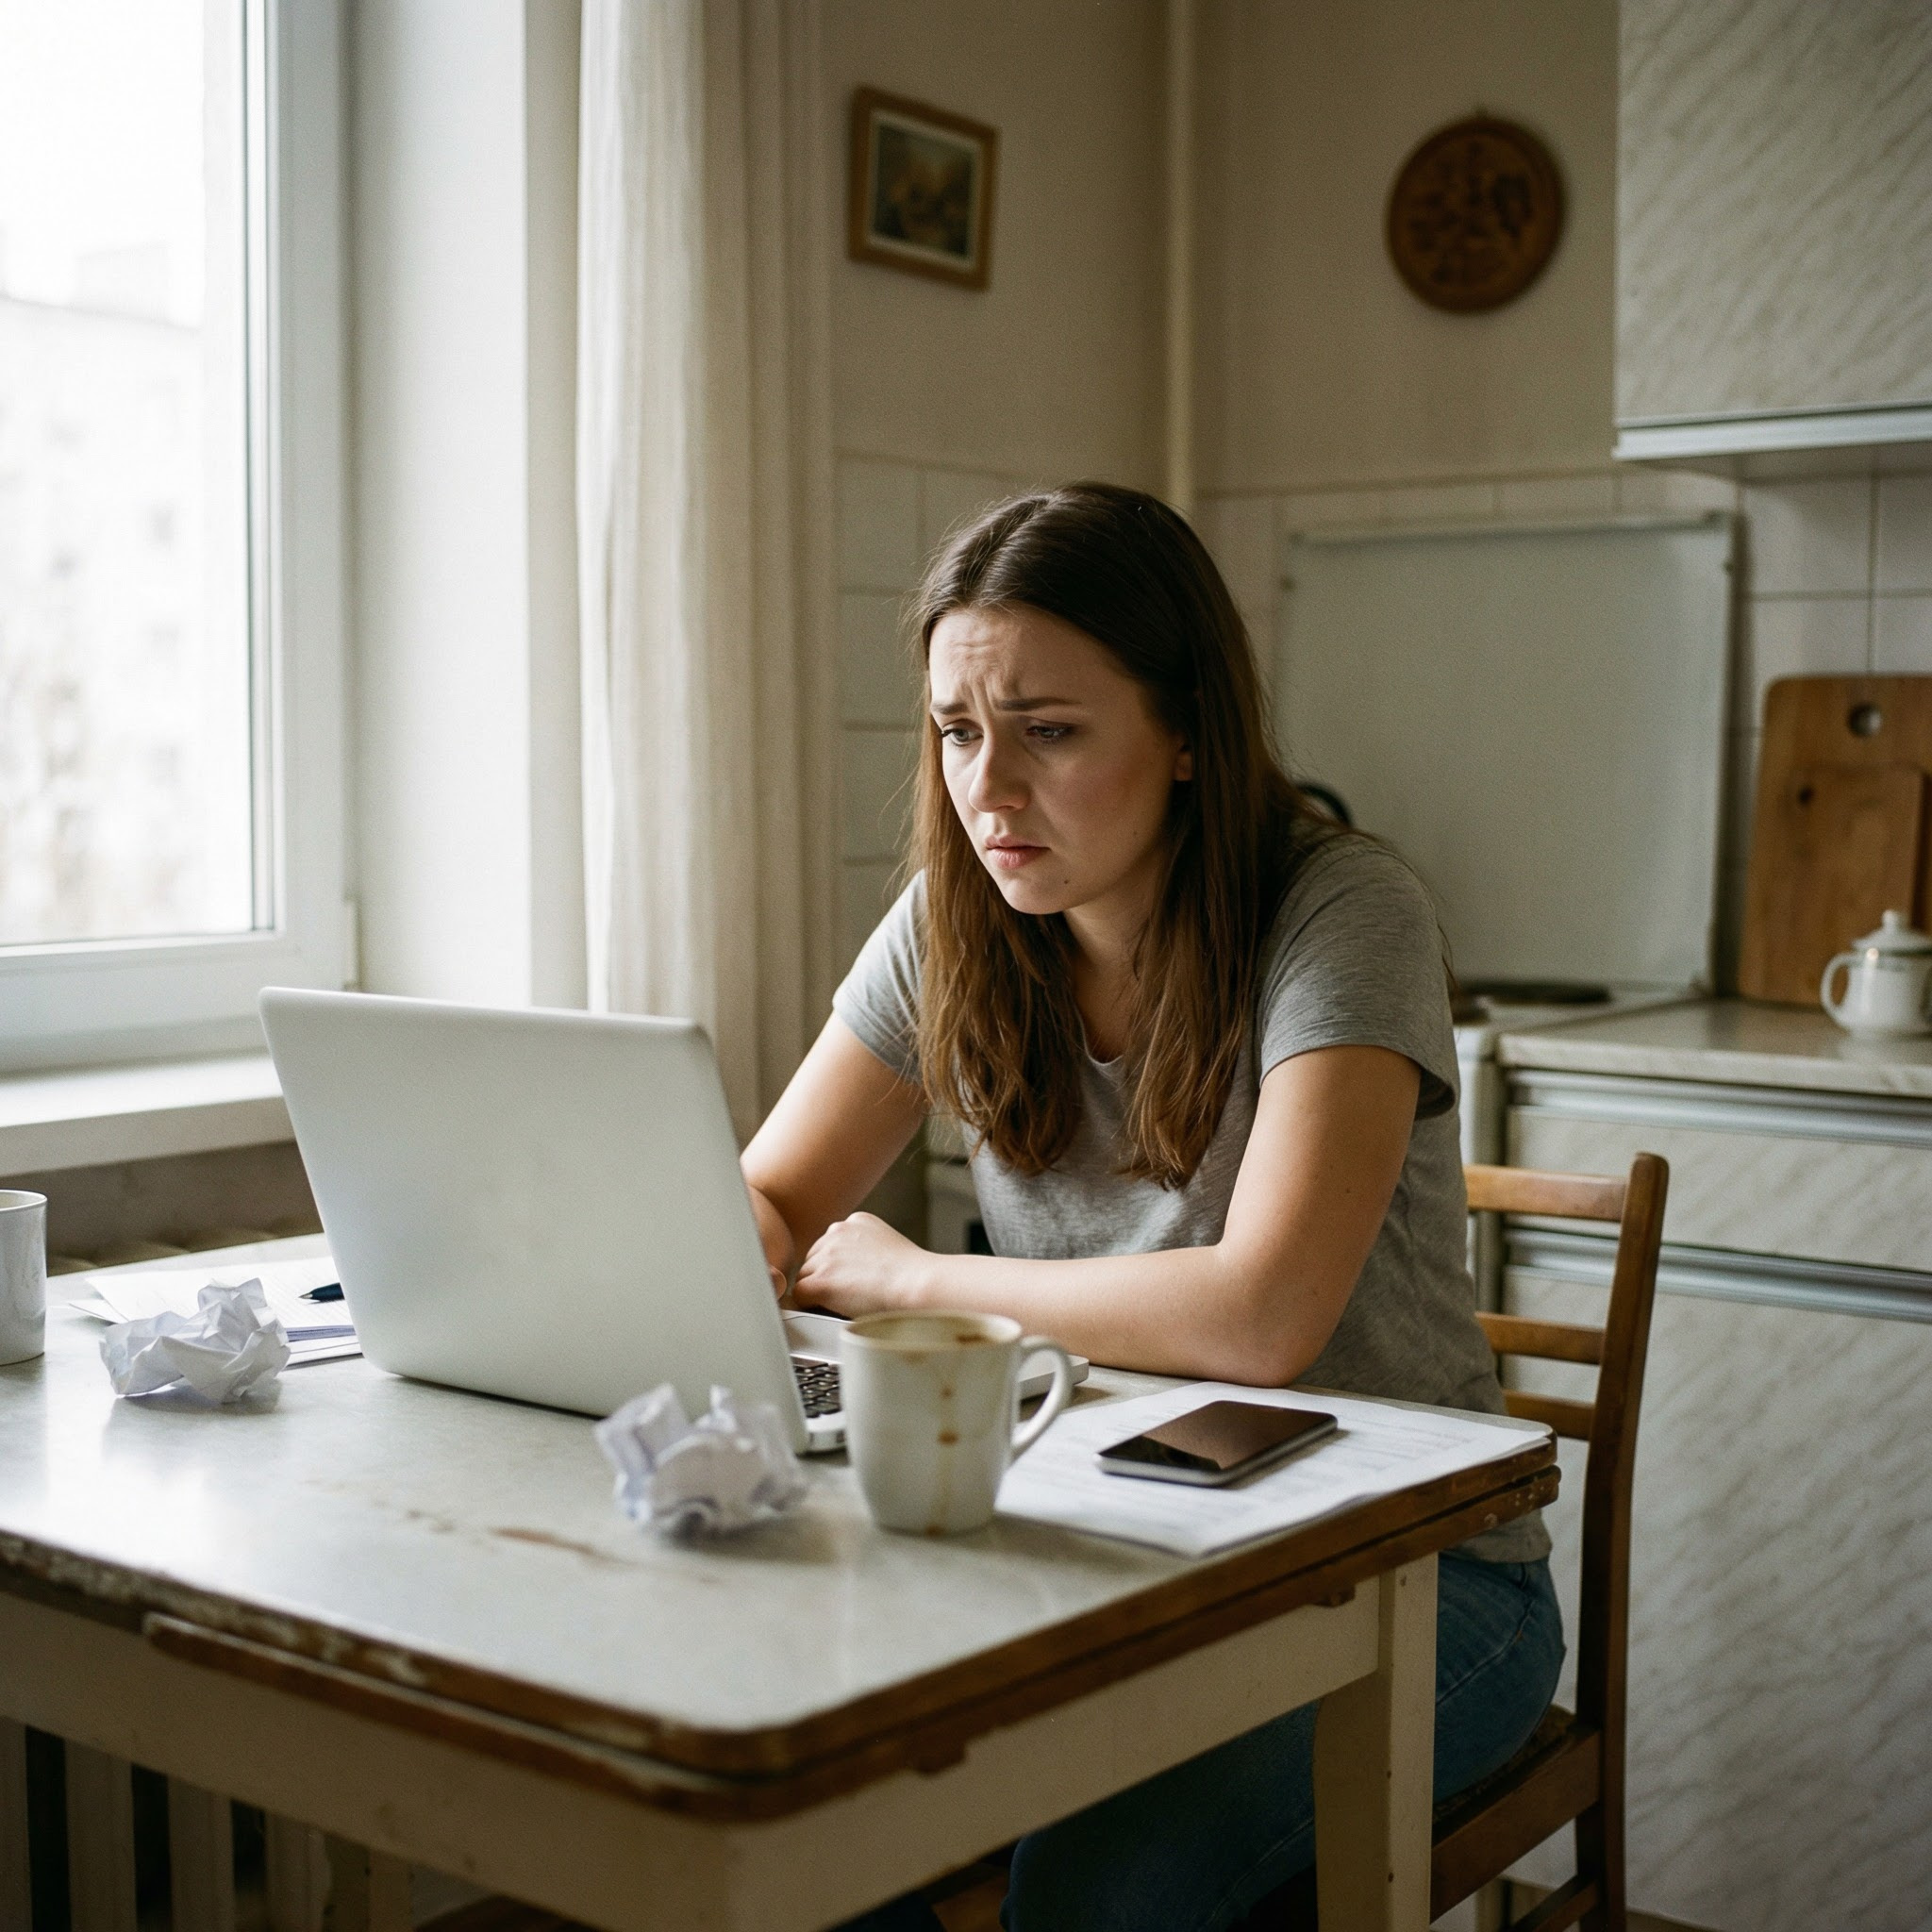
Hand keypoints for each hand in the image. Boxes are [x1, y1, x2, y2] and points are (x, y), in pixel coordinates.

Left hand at [794, 1212, 930, 1316]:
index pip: (830, 1245)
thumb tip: (849, 1269)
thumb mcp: (887, 1245)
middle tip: (850, 1294)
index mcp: (855, 1221)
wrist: (917, 1285)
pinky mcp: (820, 1280)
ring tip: (847, 1302)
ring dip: (820, 1291)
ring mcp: (826, 1256)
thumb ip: (863, 1249)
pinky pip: (800, 1296)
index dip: (839, 1267)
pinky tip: (829, 1310)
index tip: (854, 1278)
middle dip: (826, 1277)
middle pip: (814, 1259)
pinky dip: (811, 1306)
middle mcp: (837, 1232)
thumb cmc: (912, 1275)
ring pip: (805, 1277)